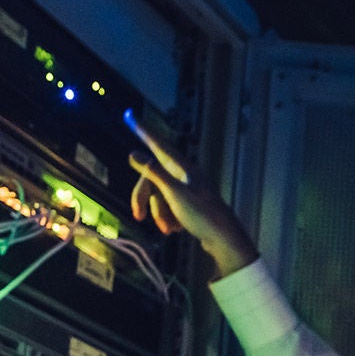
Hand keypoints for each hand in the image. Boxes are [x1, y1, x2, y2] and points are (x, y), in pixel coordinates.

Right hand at [125, 111, 257, 277]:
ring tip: (169, 229)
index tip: (130, 115)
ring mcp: (187, 189)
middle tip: (138, 216)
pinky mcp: (189, 204)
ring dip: (159, 213)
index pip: (158, 144)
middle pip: (152, 177)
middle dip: (145, 198)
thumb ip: (154, 172)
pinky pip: (169, 206)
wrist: (224, 241)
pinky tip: (177, 229)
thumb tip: (134, 153)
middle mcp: (185, 174)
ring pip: (159, 194)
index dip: (143, 131)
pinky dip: (169, 218)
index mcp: (183, 167)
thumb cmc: (202, 216)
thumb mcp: (174, 193)